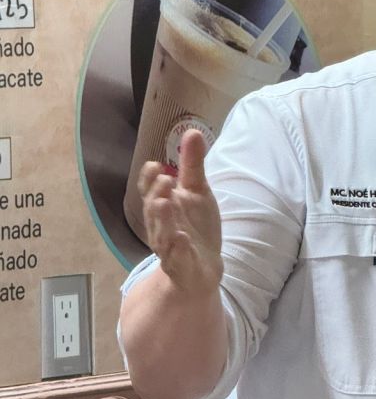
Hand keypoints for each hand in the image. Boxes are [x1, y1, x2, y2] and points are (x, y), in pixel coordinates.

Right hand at [138, 129, 223, 294]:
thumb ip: (191, 165)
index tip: (155, 165)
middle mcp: (160, 225)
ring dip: (163, 219)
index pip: (150, 190)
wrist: (202, 267)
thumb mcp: (196, 192)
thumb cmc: (194, 226)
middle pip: (154, 210)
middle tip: (165, 181)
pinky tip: (183, 239)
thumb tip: (192, 131)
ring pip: (161, 233)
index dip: (150, 179)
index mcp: (162, 206)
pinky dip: (178, 248)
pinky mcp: (181, 265)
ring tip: (166, 203)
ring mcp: (169, 247)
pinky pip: (177, 258)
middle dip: (156, 195)